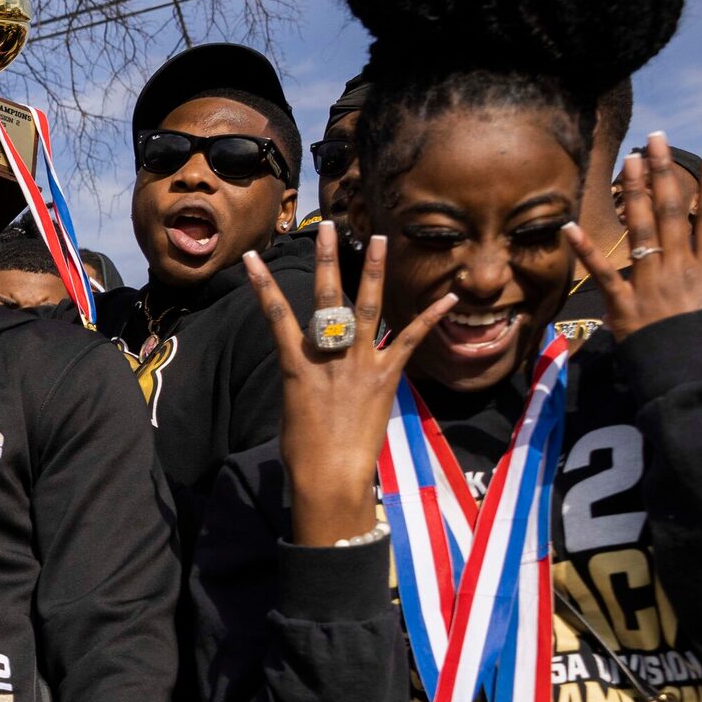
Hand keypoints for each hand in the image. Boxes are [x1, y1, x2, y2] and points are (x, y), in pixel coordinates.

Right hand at [246, 221, 455, 546]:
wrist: (329, 474)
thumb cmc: (302, 449)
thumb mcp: (292, 407)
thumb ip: (303, 377)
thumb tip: (312, 365)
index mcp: (296, 364)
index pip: (275, 313)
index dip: (262, 283)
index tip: (253, 256)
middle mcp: (327, 356)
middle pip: (325, 298)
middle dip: (326, 260)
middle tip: (327, 227)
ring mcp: (358, 364)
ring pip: (366, 307)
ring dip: (373, 271)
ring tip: (379, 239)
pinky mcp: (385, 377)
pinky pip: (409, 341)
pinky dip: (429, 319)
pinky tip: (448, 299)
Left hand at [568, 133, 701, 338]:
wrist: (698, 373)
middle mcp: (682, 265)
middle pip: (672, 209)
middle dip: (664, 171)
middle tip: (656, 138)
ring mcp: (653, 282)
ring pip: (642, 227)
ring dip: (633, 191)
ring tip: (629, 160)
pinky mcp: (625, 304)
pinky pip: (603, 271)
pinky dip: (585, 248)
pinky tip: (569, 224)